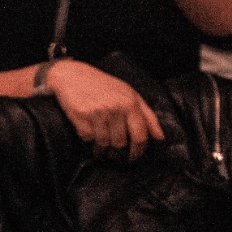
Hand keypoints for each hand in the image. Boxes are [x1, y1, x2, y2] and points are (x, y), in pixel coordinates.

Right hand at [45, 59, 163, 160]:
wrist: (71, 75)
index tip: (134, 156)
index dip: (138, 150)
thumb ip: (148, 115)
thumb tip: (160, 138)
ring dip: (103, 149)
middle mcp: (115, 108)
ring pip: (104, 143)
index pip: (140, 136)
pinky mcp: (80, 115)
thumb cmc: (103, 85)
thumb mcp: (129, 94)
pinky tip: (89, 135)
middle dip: (118, 151)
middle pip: (121, 142)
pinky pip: (88, 138)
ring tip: (101, 147)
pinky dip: (89, 140)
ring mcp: (97, 112)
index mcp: (130, 103)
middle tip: (114, 153)